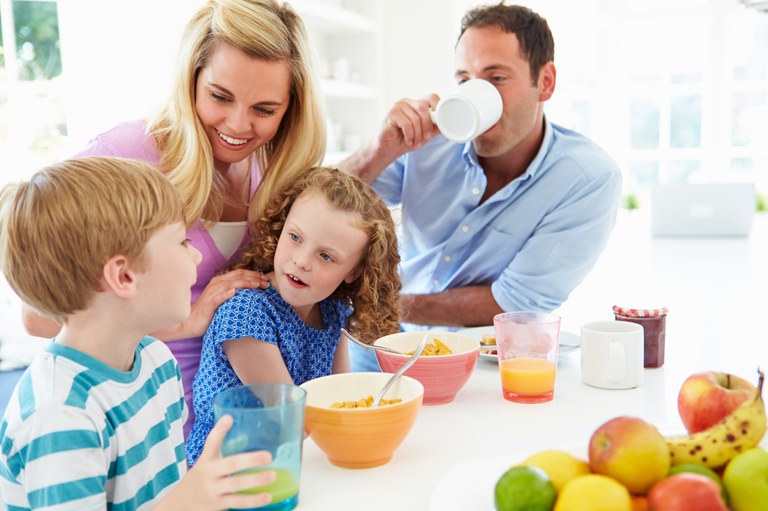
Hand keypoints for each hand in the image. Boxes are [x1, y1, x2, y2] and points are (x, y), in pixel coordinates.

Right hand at [159, 415, 274, 509]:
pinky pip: (238, 502)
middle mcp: (209, 474)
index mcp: (206, 460)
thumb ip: (221, 451)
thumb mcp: (207, 462)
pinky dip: (254, 501)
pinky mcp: (218, 504)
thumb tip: (249, 433)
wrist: (182, 503)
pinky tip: (267, 496)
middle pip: (231, 464)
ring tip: (272, 476)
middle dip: (251, 460)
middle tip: (269, 456)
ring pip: (236, 484)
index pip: (211, 443)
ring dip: (256, 480)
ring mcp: (213, 490)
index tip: (229, 418)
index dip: (219, 430)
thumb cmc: (202, 477)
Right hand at [180, 269, 268, 339]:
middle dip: (254, 278)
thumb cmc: (208, 312)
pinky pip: (218, 297)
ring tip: (257, 285)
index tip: (266, 280)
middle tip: (267, 283)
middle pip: (238, 276)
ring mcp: (212, 293)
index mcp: (220, 281)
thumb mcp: (222, 299)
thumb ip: (233, 293)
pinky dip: (226, 294)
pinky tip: (234, 292)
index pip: (240, 273)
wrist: (189, 322)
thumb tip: (251, 292)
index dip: (254, 275)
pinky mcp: (208, 304)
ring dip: (245, 283)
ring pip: (231, 284)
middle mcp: (216, 284)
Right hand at [373, 94, 439, 159]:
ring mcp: (399, 106)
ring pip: (415, 118)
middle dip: (427, 126)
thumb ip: (435, 127)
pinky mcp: (392, 113)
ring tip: (415, 143)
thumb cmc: (406, 140)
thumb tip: (447, 123)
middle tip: (426, 138)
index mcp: (417, 104)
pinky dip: (409, 135)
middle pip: (424, 108)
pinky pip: (407, 124)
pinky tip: (408, 140)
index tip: (439, 122)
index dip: (438, 108)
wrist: (388, 149)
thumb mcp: (425, 134)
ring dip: (417, 134)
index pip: (432, 97)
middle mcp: (408, 102)